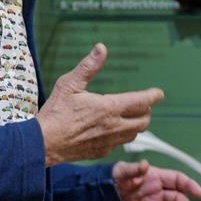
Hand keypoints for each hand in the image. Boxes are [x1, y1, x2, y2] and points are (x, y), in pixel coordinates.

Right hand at [36, 43, 162, 165]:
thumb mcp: (69, 84)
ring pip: (134, 134)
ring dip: (136, 124)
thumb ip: (88, 66)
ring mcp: (108, 142)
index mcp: (109, 108)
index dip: (153, 96)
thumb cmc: (55, 112)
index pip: (141, 102)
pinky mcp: (101, 152)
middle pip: (144, 121)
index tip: (158, 93)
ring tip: (130, 116)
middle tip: (142, 104)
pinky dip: (122, 136)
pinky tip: (113, 129)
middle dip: (147, 111)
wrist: (42, 144)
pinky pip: (120, 144)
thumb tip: (101, 48)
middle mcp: (113, 126)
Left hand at [113, 160, 200, 200]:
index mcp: (156, 178)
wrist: (102, 196)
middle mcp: (158, 193)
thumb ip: (133, 169)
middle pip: (178, 198)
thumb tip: (144, 165)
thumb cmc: (114, 179)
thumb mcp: (122, 171)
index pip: (178, 180)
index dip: (189, 185)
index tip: (199, 193)